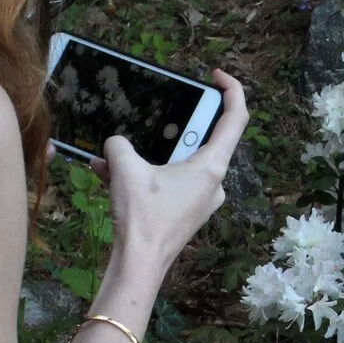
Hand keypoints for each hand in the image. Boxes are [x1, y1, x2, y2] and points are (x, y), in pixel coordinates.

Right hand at [98, 69, 248, 273]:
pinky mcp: (184, 213)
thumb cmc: (143, 217)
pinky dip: (141, 176)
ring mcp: (200, 200)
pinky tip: (107, 174)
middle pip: (202, 140)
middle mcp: (213, 182)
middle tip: (153, 119)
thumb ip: (120, 145)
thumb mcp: (126, 168)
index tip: (216, 76)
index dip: (232, 90)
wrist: (138, 266)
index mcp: (212, 166)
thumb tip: (114, 144)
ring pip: (177, 163)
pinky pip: (165, 183)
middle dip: (171, 128)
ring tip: (113, 155)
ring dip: (145, 155)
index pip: (236, 118)